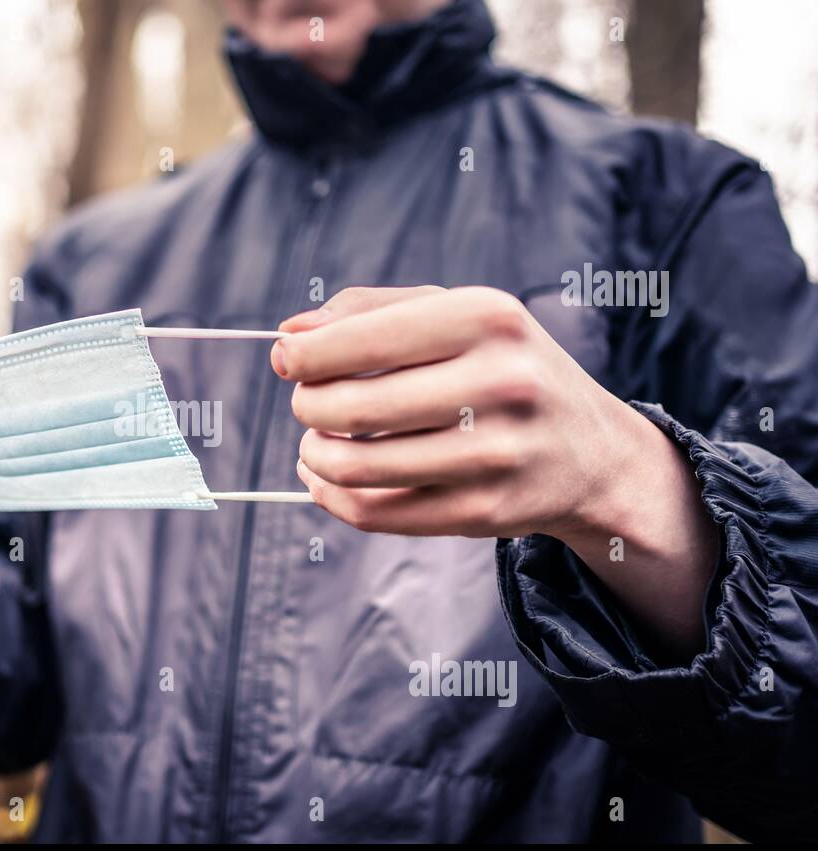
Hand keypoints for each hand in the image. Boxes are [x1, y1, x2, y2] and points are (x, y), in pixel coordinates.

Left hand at [272, 285, 716, 660]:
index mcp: (488, 319)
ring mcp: (495, 454)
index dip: (304, 356)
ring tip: (315, 443)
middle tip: (307, 404)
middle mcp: (500, 383)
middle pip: (350, 407)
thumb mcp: (458, 315)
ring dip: (313, 455)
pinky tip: (326, 480)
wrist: (591, 452)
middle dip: (307, 407)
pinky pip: (375, 513)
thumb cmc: (506, 368)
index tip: (285, 361)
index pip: (363, 341)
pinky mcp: (485, 512)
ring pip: (356, 467)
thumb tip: (289, 335)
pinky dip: (331, 497)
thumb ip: (369, 311)